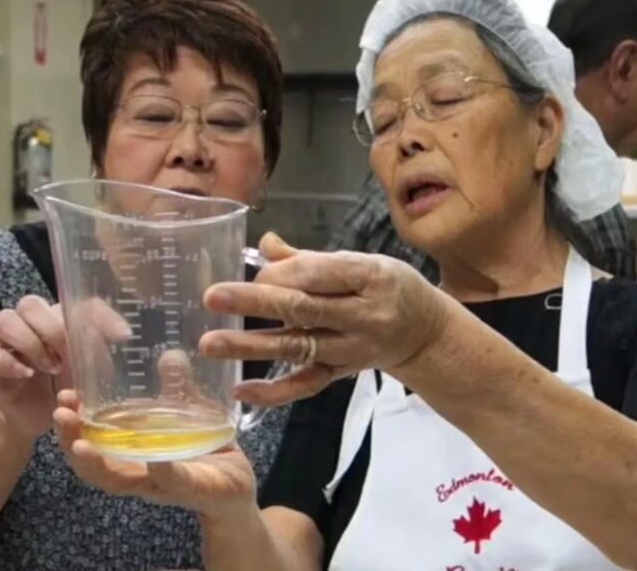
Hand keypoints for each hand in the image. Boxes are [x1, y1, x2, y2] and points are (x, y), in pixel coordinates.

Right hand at [0, 295, 128, 438]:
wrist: (38, 415)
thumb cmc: (66, 385)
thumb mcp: (92, 371)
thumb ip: (102, 349)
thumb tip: (124, 334)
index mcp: (58, 318)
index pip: (76, 300)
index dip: (97, 313)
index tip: (120, 336)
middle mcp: (30, 322)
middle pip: (31, 304)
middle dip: (52, 329)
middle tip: (68, 356)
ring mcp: (6, 341)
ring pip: (5, 320)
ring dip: (30, 342)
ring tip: (50, 367)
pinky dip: (6, 363)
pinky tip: (25, 375)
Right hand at [53, 390, 256, 519]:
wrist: (238, 488)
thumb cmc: (205, 452)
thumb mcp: (189, 414)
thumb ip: (178, 388)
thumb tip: (169, 355)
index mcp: (131, 453)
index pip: (92, 440)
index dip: (73, 423)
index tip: (63, 396)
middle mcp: (138, 472)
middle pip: (93, 463)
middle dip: (71, 441)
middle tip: (59, 414)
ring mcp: (161, 484)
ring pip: (119, 481)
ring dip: (97, 463)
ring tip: (81, 445)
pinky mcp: (190, 489)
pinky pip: (172, 482)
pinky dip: (161, 472)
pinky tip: (154, 460)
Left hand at [199, 233, 453, 405]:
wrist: (425, 332)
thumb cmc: (387, 287)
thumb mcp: (362, 261)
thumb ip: (311, 259)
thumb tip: (264, 244)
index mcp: (370, 277)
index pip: (319, 274)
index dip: (282, 273)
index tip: (255, 271)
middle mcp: (363, 316)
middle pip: (303, 309)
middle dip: (255, 303)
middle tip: (213, 298)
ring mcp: (351, 349)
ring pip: (297, 347)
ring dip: (251, 347)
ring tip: (211, 344)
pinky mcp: (341, 373)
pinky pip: (305, 385)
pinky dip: (273, 392)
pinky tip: (240, 389)